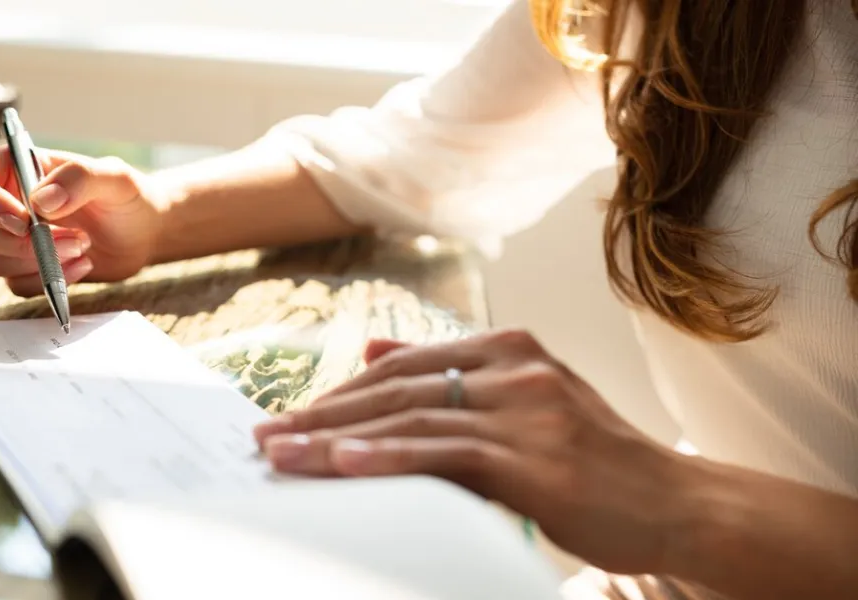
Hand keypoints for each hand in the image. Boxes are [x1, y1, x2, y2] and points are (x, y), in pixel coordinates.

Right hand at [0, 146, 163, 295]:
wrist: (144, 233)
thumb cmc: (127, 196)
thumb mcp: (113, 177)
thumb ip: (78, 179)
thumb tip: (40, 201)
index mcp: (13, 169)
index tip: (24, 221)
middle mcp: (4, 203)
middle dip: (19, 244)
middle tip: (71, 238)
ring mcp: (12, 239)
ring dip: (37, 262)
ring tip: (82, 246)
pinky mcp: (26, 269)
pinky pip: (15, 285)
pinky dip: (47, 281)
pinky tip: (82, 265)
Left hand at [252, 330, 692, 575]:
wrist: (677, 503)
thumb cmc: (594, 462)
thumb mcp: (523, 403)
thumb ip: (451, 375)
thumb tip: (370, 351)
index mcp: (509, 348)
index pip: (402, 364)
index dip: (340, 390)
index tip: (291, 415)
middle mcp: (515, 367)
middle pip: (395, 387)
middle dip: (323, 413)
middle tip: (266, 436)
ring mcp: (526, 409)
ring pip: (411, 416)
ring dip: (336, 436)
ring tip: (282, 454)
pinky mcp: (534, 456)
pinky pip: (446, 452)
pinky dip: (389, 455)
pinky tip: (343, 462)